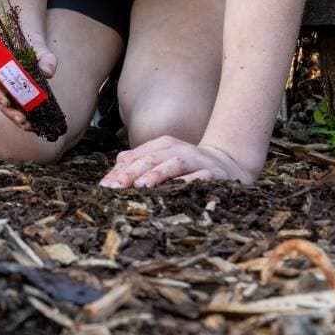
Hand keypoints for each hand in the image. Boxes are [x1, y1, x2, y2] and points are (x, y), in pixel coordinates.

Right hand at [0, 35, 56, 132]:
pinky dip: (23, 117)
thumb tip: (48, 72)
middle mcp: (0, 79)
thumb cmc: (35, 46)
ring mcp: (8, 89)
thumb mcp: (41, 49)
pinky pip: (17, 108)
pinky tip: (32, 125)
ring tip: (27, 126)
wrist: (34, 46)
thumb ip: (45, 59)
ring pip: (6, 106)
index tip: (6, 102)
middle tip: (22, 120)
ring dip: (14, 117)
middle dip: (9, 111)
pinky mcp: (17, 96)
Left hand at [99, 136, 253, 187]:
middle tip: (116, 186)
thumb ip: (140, 163)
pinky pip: (201, 177)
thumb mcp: (163, 161)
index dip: (120, 170)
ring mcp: (197, 160)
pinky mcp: (215, 173)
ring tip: (141, 185)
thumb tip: (114, 170)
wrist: (229, 163)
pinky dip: (189, 182)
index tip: (105, 185)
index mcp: (164, 145)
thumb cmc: (188, 167)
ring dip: (157, 174)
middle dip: (131, 173)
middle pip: (151, 159)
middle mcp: (179, 149)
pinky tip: (177, 189)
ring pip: (174, 164)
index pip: (137, 156)